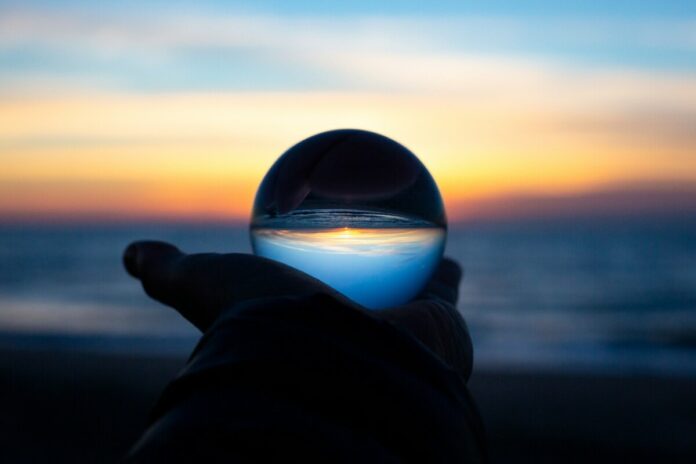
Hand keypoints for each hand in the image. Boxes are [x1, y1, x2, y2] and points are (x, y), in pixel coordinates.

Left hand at [123, 241, 472, 379]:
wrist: (321, 361)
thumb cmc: (258, 323)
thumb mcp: (204, 285)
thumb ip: (170, 272)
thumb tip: (130, 255)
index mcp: (307, 336)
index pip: (312, 300)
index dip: (314, 277)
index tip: (312, 254)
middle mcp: (355, 346)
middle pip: (362, 302)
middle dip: (369, 281)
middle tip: (372, 244)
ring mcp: (401, 346)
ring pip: (411, 299)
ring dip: (413, 275)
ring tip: (416, 235)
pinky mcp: (442, 338)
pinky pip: (443, 287)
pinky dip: (443, 263)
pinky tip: (439, 223)